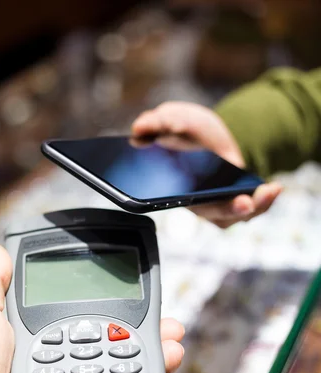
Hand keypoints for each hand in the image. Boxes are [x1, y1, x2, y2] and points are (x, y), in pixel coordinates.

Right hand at [132, 102, 282, 227]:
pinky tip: (273, 187)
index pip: (174, 199)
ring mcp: (218, 205)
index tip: (192, 196)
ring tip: (268, 190)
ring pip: (235, 215)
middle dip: (229, 210)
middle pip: (211, 213)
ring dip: (254, 206)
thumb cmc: (189, 133)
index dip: (184, 201)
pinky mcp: (236, 202)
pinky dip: (263, 201)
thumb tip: (140, 127)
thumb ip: (158, 121)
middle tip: (243, 203)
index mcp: (173, 187)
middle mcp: (196, 201)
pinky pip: (251, 209)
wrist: (212, 137)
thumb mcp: (175, 117)